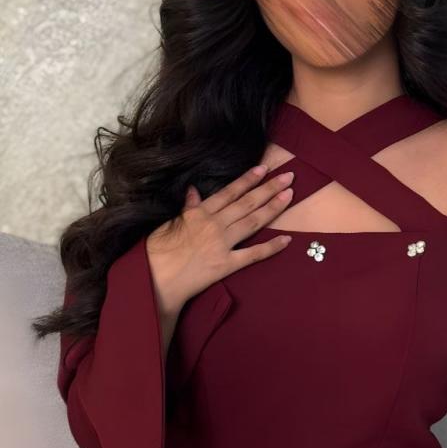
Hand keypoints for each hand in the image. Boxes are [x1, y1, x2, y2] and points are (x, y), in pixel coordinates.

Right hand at [146, 164, 293, 311]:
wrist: (155, 279)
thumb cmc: (157, 251)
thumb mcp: (170, 222)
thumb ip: (187, 208)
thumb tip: (193, 190)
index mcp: (200, 213)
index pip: (230, 192)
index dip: (248, 179)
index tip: (263, 169)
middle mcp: (214, 225)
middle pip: (247, 203)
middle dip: (269, 188)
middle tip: (288, 177)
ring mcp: (222, 244)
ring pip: (253, 221)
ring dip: (273, 207)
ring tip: (289, 195)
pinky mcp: (226, 264)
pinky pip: (253, 255)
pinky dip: (271, 247)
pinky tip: (287, 239)